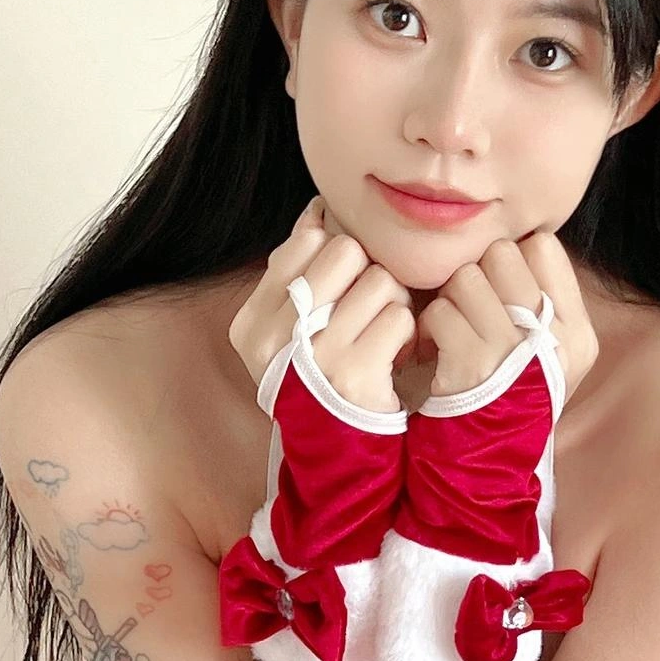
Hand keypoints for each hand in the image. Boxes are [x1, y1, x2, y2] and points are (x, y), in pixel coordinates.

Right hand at [228, 196, 416, 412]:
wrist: (336, 450)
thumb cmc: (319, 375)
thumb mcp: (287, 330)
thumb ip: (297, 270)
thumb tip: (317, 210)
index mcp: (253, 321)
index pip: (305, 241)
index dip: (335, 254)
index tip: (341, 285)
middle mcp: (277, 336)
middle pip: (346, 251)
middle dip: (367, 273)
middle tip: (366, 308)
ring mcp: (316, 354)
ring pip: (380, 280)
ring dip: (392, 304)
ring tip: (380, 333)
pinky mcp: (356, 374)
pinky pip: (400, 316)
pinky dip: (406, 332)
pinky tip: (392, 353)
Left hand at [416, 231, 598, 402]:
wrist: (486, 456)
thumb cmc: (512, 391)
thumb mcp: (551, 354)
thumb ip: (543, 300)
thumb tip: (515, 244)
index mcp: (577, 331)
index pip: (543, 246)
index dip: (514, 258)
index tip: (502, 290)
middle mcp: (552, 338)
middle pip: (501, 253)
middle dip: (478, 272)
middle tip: (473, 307)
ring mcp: (512, 350)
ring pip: (465, 277)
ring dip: (450, 299)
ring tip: (454, 328)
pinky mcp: (471, 364)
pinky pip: (440, 311)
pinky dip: (429, 327)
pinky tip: (436, 349)